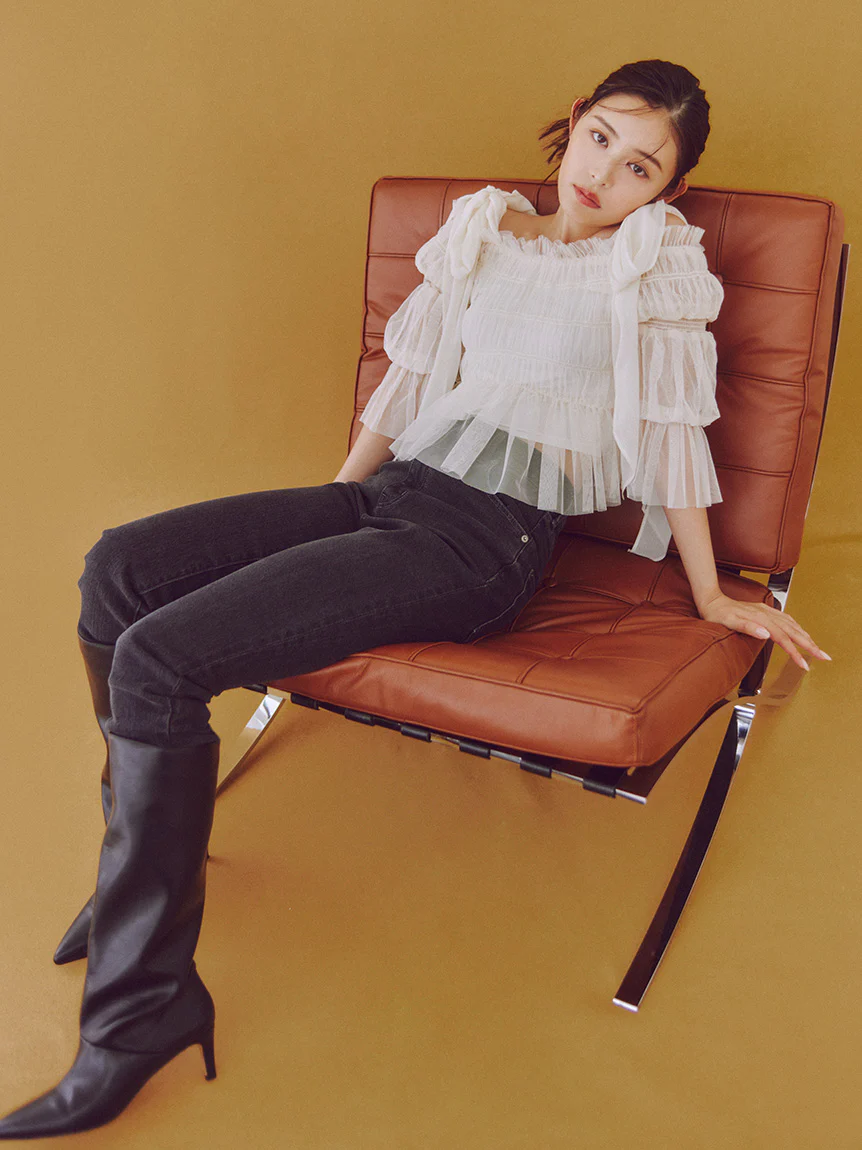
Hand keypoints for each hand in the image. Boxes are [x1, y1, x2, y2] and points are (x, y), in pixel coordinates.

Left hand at [697, 592, 831, 671]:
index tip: (804, 666)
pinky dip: (796, 627)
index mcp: (761, 619)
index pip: (784, 639)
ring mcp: (767, 611)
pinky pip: (786, 619)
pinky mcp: (764, 610)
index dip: (795, 653)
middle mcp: (767, 614)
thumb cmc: (717, 614)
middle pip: (794, 631)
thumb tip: (766, 634)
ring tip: (816, 648)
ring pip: (792, 625)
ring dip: (806, 636)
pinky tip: (799, 630)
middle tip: (824, 657)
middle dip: (810, 645)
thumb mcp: (729, 622)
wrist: (711, 600)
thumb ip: (748, 628)